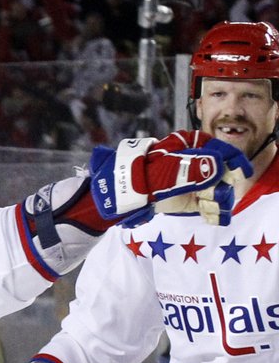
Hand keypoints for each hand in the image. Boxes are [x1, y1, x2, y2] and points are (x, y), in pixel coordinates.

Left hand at [89, 131, 251, 225]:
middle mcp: (195, 164)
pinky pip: (209, 206)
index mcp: (190, 146)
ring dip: (219, 199)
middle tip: (215, 193)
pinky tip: (213, 216)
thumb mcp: (169, 168)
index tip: (241, 171)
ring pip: (218, 190)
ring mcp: (193, 183)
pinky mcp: (189, 200)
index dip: (232, 159)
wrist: (121, 194)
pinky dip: (214, 212)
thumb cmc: (144, 175)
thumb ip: (196, 167)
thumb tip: (219, 166)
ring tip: (209, 205)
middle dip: (223, 184)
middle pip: (222, 172)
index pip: (220, 150)